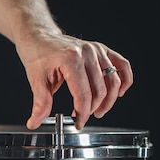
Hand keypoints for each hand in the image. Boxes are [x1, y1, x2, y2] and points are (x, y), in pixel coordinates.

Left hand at [17, 31, 132, 129]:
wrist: (40, 37)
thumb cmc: (38, 55)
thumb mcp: (36, 81)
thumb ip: (40, 103)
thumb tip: (35, 122)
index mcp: (71, 59)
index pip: (83, 94)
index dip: (82, 113)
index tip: (78, 123)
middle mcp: (87, 53)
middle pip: (100, 90)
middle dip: (93, 109)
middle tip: (83, 117)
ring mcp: (96, 50)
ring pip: (113, 81)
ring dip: (109, 100)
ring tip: (99, 110)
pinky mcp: (102, 49)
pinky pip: (122, 65)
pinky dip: (124, 80)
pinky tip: (119, 92)